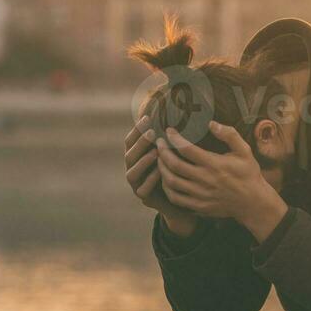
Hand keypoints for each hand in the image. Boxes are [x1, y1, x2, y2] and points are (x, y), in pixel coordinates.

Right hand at [124, 115, 196, 236]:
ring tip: (156, 152)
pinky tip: (160, 172)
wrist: (181, 199)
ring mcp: (137, 185)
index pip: (130, 141)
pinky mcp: (145, 198)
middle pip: (129, 155)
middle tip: (152, 133)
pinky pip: (143, 189)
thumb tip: (178, 111)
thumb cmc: (178, 171)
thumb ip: (169, 138)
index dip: (137, 130)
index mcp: (137, 156)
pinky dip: (150, 180)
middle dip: (140, 143)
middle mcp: (133, 169)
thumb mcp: (173, 152)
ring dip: (143, 162)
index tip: (148, 117)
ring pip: (132, 173)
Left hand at [156, 121, 287, 242]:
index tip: (168, 131)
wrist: (252, 203)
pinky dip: (167, 187)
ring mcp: (200, 195)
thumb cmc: (248, 174)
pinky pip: (175, 198)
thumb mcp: (244, 151)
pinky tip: (166, 178)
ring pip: (171, 182)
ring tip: (159, 159)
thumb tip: (211, 123)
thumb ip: (229, 135)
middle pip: (174, 165)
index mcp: (214, 164)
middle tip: (158, 143)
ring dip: (161, 169)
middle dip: (162, 152)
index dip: (174, 138)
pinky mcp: (198, 206)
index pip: (186, 149)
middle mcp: (205, 180)